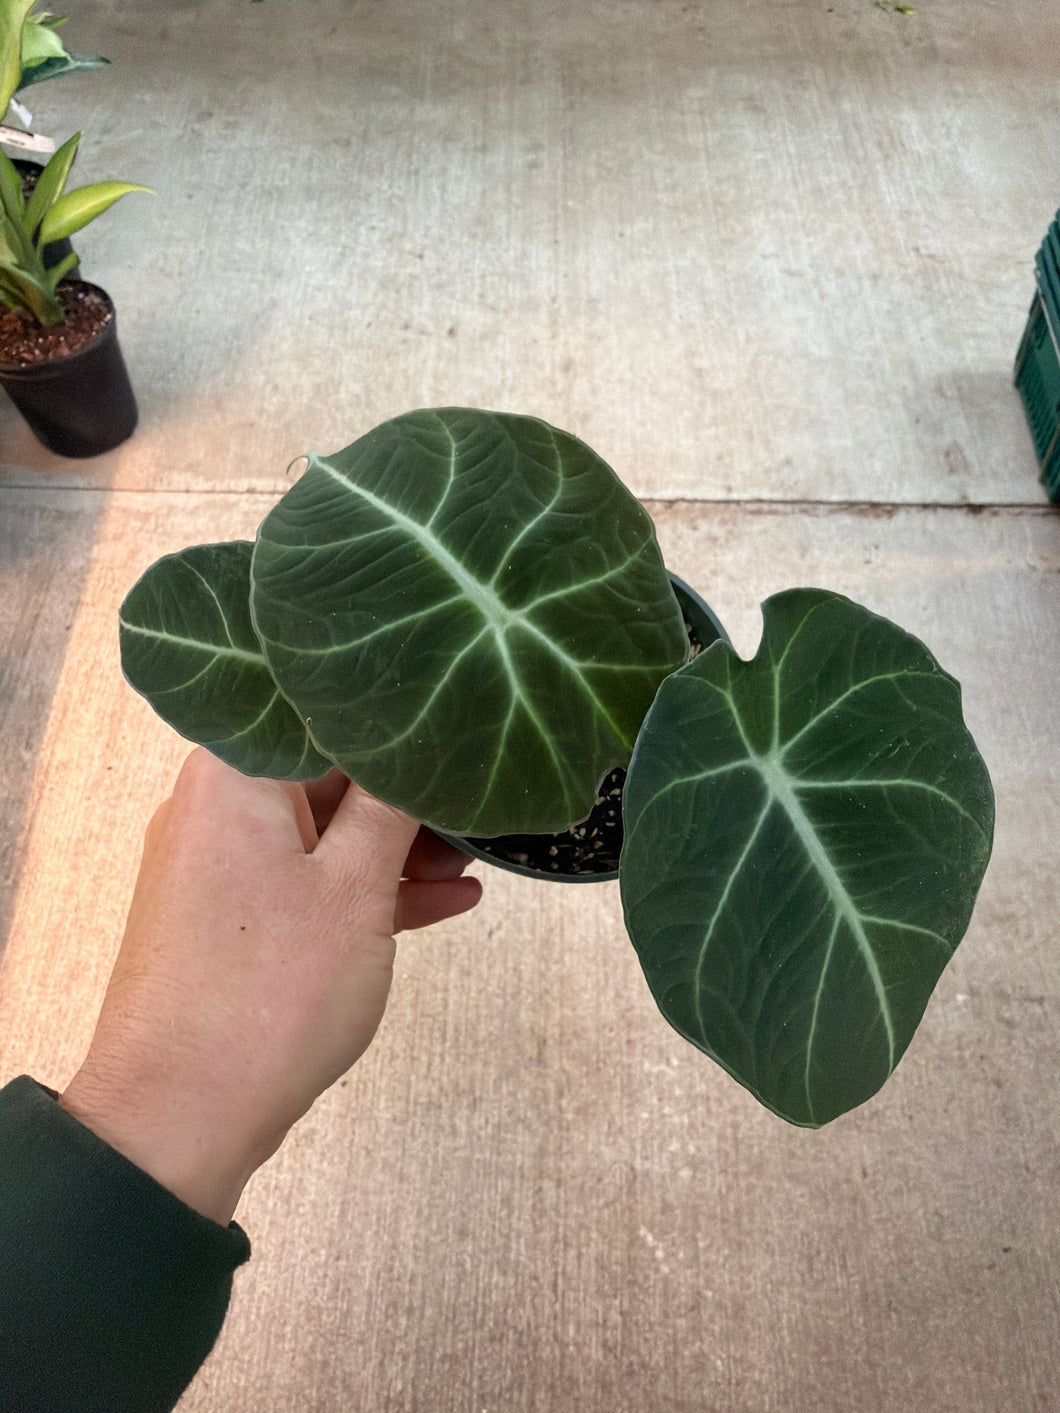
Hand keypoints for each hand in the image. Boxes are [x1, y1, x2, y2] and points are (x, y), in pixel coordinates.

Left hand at [59, 749, 481, 1224]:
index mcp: (236, 773)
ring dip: (398, 847)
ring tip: (476, 859)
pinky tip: (447, 901)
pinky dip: (367, 890)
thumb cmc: (271, 989)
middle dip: (406, 792)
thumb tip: (423, 741)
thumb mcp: (355, 887)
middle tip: (480, 806)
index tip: (457, 727)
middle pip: (327, 773)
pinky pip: (309, 883)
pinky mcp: (233, 919)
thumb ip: (395, 802)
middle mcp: (218, 806)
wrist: (180, 1117)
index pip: (325, 713)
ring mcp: (222, 866)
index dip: (394, 720)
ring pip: (324, 833)